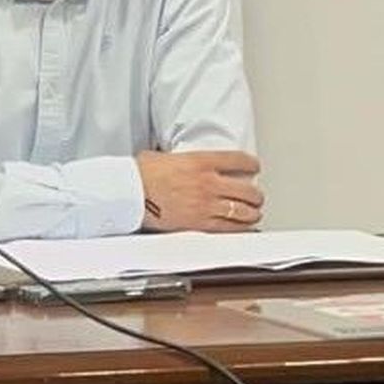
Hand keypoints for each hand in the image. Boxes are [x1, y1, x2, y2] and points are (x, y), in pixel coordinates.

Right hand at [135, 149, 262, 232]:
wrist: (129, 193)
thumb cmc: (140, 174)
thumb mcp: (166, 156)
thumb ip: (184, 160)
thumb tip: (186, 162)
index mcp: (201, 161)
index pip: (240, 161)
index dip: (252, 165)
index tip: (254, 168)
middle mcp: (208, 183)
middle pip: (248, 190)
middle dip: (255, 194)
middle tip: (255, 195)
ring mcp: (205, 205)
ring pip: (244, 211)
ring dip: (252, 212)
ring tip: (252, 213)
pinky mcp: (199, 224)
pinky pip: (229, 228)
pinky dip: (240, 228)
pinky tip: (242, 227)